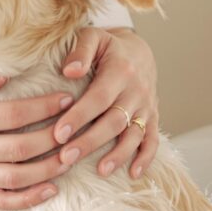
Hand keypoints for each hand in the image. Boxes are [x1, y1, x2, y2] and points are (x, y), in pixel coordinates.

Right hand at [0, 82, 74, 210]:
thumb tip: (7, 74)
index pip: (13, 114)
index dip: (43, 107)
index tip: (65, 99)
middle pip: (21, 147)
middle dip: (55, 138)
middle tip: (77, 127)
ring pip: (17, 177)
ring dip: (49, 169)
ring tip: (71, 157)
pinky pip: (2, 200)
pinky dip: (29, 198)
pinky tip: (51, 188)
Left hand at [51, 26, 158, 178]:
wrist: (138, 50)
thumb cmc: (106, 46)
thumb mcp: (92, 37)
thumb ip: (80, 50)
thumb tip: (69, 71)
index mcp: (120, 70)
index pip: (98, 98)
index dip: (79, 117)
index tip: (58, 134)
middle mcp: (136, 90)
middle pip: (114, 121)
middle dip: (90, 142)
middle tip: (66, 158)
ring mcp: (146, 106)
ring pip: (134, 134)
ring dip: (118, 154)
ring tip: (100, 171)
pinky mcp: (153, 117)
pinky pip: (153, 139)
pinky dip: (146, 158)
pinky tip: (133, 174)